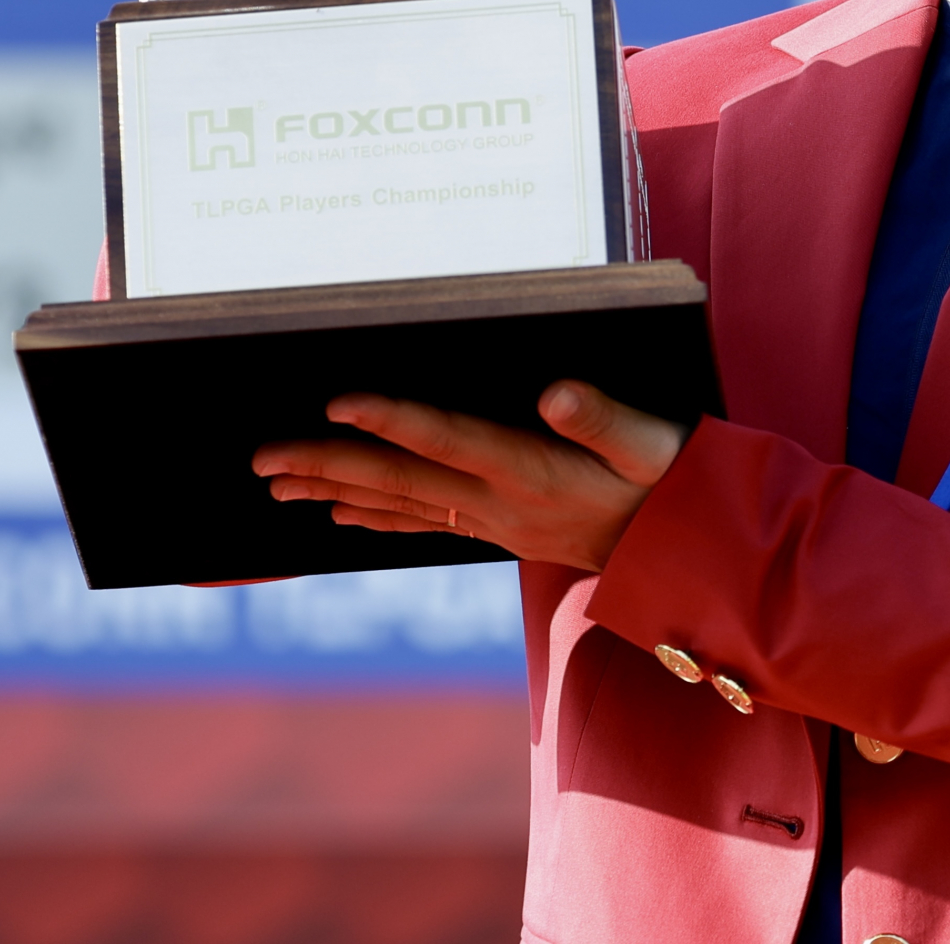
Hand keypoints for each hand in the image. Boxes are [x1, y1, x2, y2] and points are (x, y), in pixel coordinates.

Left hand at [254, 380, 685, 572]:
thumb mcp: (654, 444)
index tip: (336, 400)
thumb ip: (605, 419)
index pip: (449, 441)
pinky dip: (375, 516)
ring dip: (335, 491)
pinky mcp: (501, 530)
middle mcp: (501, 502)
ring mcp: (496, 522)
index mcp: (533, 472)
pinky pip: (422, 524)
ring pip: (400, 506)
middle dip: (328, 465)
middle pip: (401, 481)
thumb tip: (555, 393)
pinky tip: (338, 512)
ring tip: (277, 483)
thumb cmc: (676, 486)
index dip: (392, 421)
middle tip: (261, 460)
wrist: (688, 555)